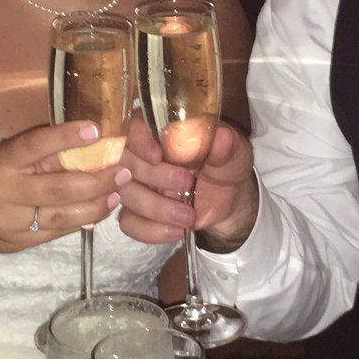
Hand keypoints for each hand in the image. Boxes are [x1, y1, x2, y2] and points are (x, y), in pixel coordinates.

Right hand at [0, 121, 124, 252]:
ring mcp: (10, 222)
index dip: (66, 137)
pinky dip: (82, 220)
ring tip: (116, 193)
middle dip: (97, 181)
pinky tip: (99, 210)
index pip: (35, 145)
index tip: (96, 130)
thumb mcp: (8, 155)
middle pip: (59, 188)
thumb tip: (92, 142)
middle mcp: (4, 192)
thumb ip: (43, 152)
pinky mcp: (18, 242)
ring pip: (63, 216)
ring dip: (96, 205)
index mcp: (2, 162)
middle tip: (122, 171)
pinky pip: (58, 232)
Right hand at [115, 115, 257, 248]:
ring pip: (127, 195)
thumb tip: (222, 137)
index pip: (134, 127)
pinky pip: (129, 223)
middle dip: (155, 177)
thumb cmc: (225, 164)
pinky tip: (176, 231)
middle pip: (125, 163)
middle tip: (186, 183)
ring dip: (157, 208)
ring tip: (189, 216)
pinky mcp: (138, 212)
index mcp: (160, 131)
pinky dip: (151, 230)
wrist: (229, 197)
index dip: (140, 141)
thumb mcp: (233, 152)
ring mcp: (136, 184)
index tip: (157, 156)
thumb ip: (226, 145)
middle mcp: (141, 155)